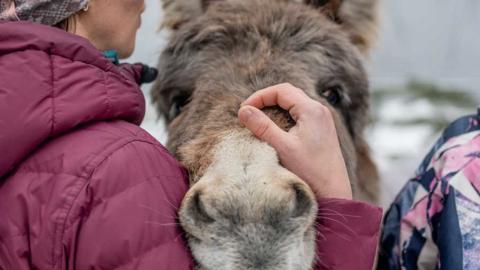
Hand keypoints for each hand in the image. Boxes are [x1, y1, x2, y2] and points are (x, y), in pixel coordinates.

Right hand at [238, 83, 351, 199]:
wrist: (333, 193)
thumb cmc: (310, 172)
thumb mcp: (282, 147)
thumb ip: (262, 126)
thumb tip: (243, 110)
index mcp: (312, 110)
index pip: (281, 90)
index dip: (260, 96)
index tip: (244, 110)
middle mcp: (320, 110)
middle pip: (288, 94)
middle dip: (266, 100)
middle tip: (249, 112)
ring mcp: (322, 120)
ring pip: (294, 104)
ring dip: (275, 108)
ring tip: (259, 120)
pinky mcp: (322, 130)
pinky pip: (300, 115)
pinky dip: (284, 116)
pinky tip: (275, 130)